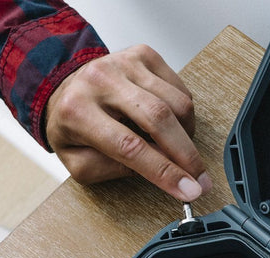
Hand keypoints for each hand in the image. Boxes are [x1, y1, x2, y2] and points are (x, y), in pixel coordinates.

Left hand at [45, 45, 211, 200]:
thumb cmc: (74, 128)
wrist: (67, 88)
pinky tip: (169, 123)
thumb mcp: (80, 163)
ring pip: (176, 103)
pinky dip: (183, 114)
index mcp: (78, 111)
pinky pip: (180, 89)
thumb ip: (114, 170)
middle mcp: (100, 81)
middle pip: (158, 118)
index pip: (130, 146)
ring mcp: (124, 63)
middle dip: (186, 154)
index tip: (189, 190)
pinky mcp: (143, 55)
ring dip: (186, 135)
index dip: (164, 171)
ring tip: (178, 148)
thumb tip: (158, 167)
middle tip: (201, 178)